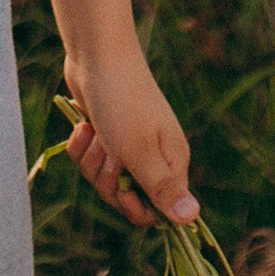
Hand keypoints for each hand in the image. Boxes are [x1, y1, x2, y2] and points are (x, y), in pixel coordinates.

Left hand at [62, 50, 198, 228]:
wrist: (98, 56)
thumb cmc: (123, 103)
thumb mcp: (141, 152)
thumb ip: (162, 188)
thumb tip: (192, 220)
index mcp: (171, 163)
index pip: (158, 211)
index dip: (136, 209)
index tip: (122, 192)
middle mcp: (153, 157)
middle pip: (125, 198)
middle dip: (108, 181)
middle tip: (109, 153)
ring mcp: (128, 146)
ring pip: (103, 180)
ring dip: (92, 161)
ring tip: (96, 133)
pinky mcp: (105, 135)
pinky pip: (89, 160)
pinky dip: (82, 146)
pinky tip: (83, 126)